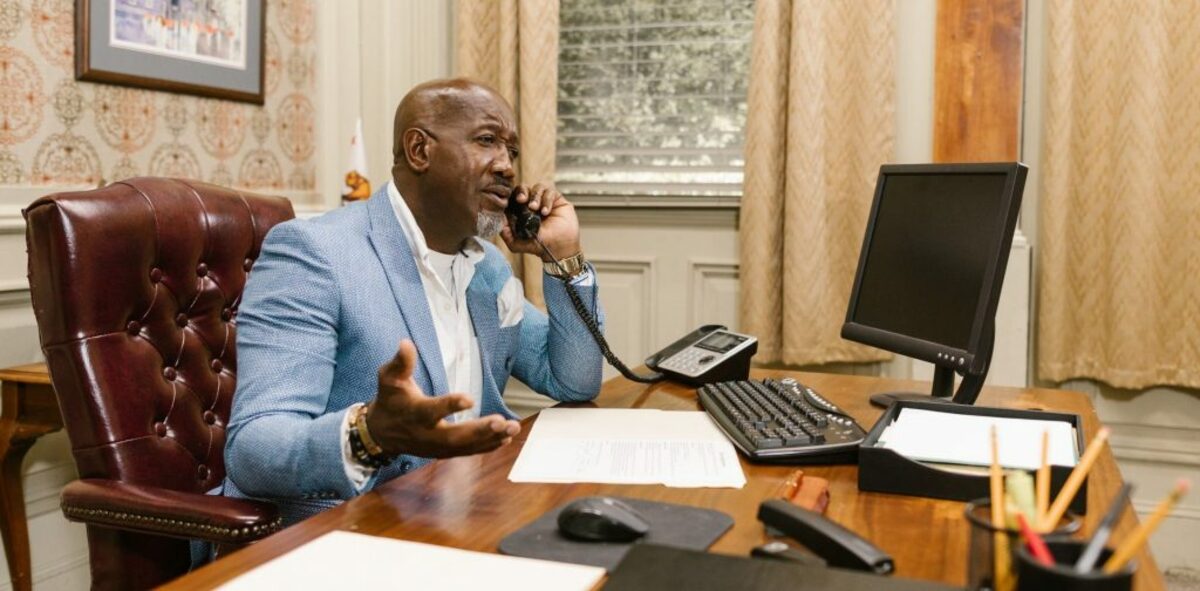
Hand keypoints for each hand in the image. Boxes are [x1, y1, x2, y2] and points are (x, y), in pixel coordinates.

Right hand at [365, 340, 520, 457]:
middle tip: (502, 422)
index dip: (449, 405)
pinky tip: (507, 438)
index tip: (470, 398)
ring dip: (491, 438)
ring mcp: (437, 447)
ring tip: (513, 428)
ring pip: (466, 446)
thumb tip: (406, 343)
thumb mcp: (389, 379)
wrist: (381, 434)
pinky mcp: (445, 453)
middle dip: (480, 430)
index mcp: (415, 413)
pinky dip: (488, 446)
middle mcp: (427, 434)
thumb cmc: (389, 400)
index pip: (432, 411)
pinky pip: (468, 452)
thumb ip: (400, 363)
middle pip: (455, 436)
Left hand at [501, 182, 581, 261]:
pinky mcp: (556, 199)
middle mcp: (531, 203)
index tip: (510, 202)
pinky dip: (546, 200)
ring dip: (535, 196)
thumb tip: (497, 220)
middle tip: (522, 200)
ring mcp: (544, 200)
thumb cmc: (539, 246)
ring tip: (536, 208)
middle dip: (522, 192)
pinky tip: (546, 212)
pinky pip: (550, 191)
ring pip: (537, 187)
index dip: (511, 196)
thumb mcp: (516, 243)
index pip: (513, 197)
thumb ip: (505, 233)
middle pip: (524, 188)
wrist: (559, 248)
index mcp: (520, 211)